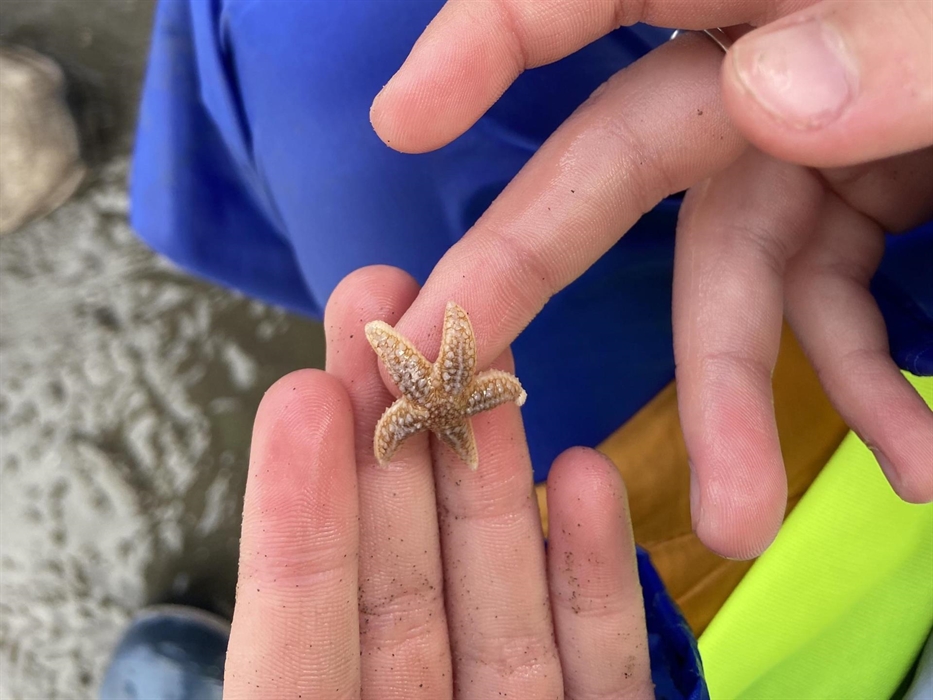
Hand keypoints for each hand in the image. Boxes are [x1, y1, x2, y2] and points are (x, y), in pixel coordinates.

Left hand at [223, 265, 654, 698]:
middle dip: (399, 442)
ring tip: (491, 360)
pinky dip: (595, 571)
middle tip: (390, 310)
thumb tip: (288, 483)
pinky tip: (589, 470)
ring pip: (501, 598)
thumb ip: (284, 680)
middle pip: (403, 582)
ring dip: (496, 473)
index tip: (308, 388)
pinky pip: (602, 661)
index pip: (302, 626)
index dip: (303, 510)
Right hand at [368, 0, 932, 557]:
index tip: (401, 119)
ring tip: (740, 519)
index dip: (490, 37)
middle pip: (627, 154)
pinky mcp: (874, 200)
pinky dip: (858, 385)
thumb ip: (901, 39)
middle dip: (535, 265)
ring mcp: (827, 133)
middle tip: (438, 364)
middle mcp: (782, 49)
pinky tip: (911, 465)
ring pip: (734, 267)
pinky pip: (833, 297)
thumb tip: (764, 97)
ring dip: (745, 397)